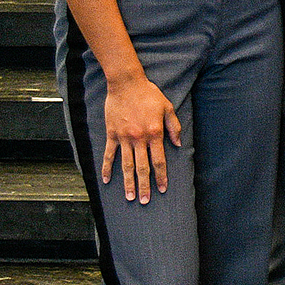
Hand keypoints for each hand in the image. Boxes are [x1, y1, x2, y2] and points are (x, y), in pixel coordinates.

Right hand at [100, 75, 181, 201]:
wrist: (126, 84)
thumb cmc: (149, 94)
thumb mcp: (167, 108)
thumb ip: (173, 126)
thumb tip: (178, 144)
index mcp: (154, 133)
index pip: (159, 160)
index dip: (161, 176)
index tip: (162, 189)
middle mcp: (139, 139)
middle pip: (141, 167)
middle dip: (144, 185)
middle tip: (145, 200)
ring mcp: (123, 138)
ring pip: (126, 165)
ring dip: (127, 182)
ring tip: (129, 197)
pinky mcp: (112, 134)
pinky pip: (108, 154)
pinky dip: (107, 168)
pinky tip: (107, 180)